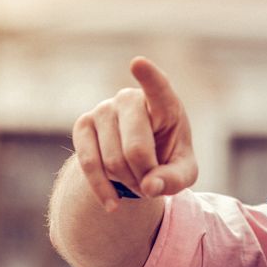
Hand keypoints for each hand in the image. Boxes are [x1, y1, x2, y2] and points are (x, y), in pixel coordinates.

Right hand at [72, 57, 197, 210]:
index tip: (138, 63)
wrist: (137, 161)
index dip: (149, 77)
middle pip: (136, 150)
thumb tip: (150, 186)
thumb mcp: (183, 172)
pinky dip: (102, 190)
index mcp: (164, 103)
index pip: (158, 88)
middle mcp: (130, 98)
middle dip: (145, 176)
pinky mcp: (82, 125)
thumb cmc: (167, 158)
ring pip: (113, 161)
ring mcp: (104, 109)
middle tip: (151, 181)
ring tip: (137, 180)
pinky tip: (113, 204)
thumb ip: (175, 179)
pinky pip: (89, 164)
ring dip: (128, 182)